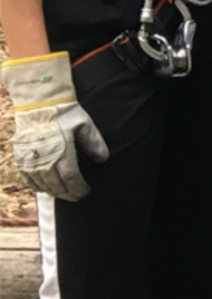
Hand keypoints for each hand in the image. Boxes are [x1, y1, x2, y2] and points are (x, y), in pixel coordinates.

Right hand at [2, 52, 108, 200]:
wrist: (38, 102)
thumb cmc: (63, 112)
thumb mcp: (84, 124)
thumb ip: (94, 142)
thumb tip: (103, 158)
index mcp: (62, 153)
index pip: (71, 179)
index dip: (79, 188)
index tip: (86, 191)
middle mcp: (44, 160)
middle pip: (56, 185)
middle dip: (68, 194)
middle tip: (76, 196)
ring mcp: (30, 160)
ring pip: (42, 184)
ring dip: (53, 192)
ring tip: (63, 194)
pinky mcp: (20, 157)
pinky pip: (27, 178)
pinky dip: (36, 186)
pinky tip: (44, 188)